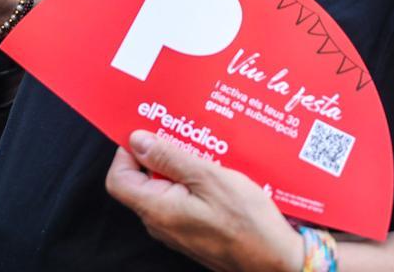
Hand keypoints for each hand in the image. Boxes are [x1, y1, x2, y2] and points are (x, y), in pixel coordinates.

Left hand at [106, 130, 303, 271]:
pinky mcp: (191, 231)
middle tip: (183, 134)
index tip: (148, 133)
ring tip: (204, 151)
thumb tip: (137, 141)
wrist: (275, 260)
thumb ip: (170, 158)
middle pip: (141, 181)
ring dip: (179, 167)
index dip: (126, 153)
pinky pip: (180, 200)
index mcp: (157, 209)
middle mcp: (160, 222)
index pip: (118, 179)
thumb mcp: (209, 178)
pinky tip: (213, 172)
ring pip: (163, 189)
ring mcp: (175, 229)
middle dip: (158, 154)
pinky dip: (190, 182)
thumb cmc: (247, 221)